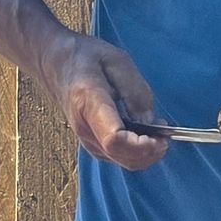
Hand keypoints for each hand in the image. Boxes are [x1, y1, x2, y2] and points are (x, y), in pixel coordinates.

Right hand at [47, 35, 167, 171]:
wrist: (55, 63)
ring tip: (157, 133)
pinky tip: (145, 136)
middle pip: (122, 157)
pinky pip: (120, 158)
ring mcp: (88, 140)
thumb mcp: (117, 61)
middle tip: (164, 134)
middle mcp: (86, 128)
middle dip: (150, 152)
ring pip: (124, 162)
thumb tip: (151, 124)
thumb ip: (136, 92)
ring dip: (147, 154)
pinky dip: (138, 153)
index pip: (115, 139)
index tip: (161, 136)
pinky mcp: (93, 145)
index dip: (142, 145)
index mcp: (89, 103)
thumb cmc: (86, 58)